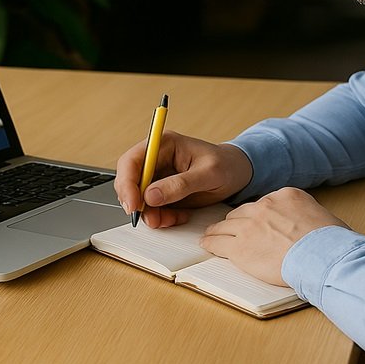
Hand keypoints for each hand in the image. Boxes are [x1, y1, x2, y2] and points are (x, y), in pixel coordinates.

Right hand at [114, 130, 252, 228]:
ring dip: (151, 213)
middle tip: (152, 219)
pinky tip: (179, 216)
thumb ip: (180, 184)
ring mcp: (157, 176)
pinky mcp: (162, 191)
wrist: (237, 174)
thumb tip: (150, 195)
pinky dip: (161, 217)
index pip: (132, 160)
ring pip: (138, 198)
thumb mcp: (208, 174)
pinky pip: (151, 208)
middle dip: (137, 203)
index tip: (133, 204)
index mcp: (164, 144)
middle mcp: (156, 158)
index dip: (127, 183)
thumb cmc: (226, 165)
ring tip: (172, 219)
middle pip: (129, 180)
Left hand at [200, 187, 347, 286]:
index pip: (264, 204)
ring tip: (211, 235)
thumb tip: (305, 225)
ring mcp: (250, 225)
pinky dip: (211, 243)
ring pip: (226, 225)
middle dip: (237, 222)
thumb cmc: (330, 242)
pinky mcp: (240, 247)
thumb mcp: (320, 215)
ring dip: (218, 231)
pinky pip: (218, 242)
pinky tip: (206, 244)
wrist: (322, 256)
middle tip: (231, 229)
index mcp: (285, 195)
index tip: (256, 223)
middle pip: (242, 213)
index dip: (258, 216)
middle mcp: (264, 206)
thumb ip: (305, 215)